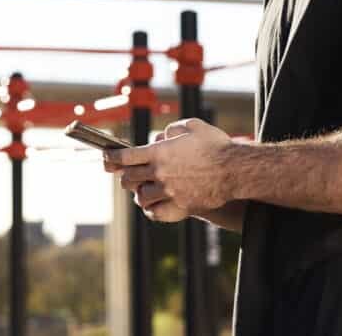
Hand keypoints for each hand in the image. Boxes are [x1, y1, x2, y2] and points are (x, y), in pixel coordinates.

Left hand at [104, 118, 233, 221]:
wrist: (235, 170)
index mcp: (159, 153)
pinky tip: (153, 205)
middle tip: (127, 175)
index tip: (106, 158)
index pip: (124, 157)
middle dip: (125, 176)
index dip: (110, 157)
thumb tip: (161, 138)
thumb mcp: (193, 126)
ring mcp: (169, 192)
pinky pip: (155, 213)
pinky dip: (151, 210)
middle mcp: (160, 173)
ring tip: (144, 190)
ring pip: (141, 197)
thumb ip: (172, 130)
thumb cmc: (216, 145)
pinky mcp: (180, 206)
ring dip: (139, 193)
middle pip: (128, 179)